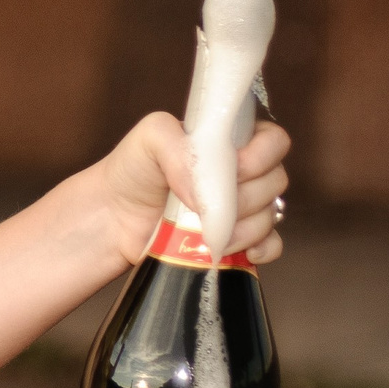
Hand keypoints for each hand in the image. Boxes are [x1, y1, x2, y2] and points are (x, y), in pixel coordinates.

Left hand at [94, 111, 289, 271]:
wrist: (113, 217)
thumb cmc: (132, 170)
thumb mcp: (149, 137)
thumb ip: (177, 145)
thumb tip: (203, 190)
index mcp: (229, 141)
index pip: (273, 141)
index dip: (262, 156)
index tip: (235, 168)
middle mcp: (242, 173)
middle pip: (275, 181)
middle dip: (244, 195)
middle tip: (205, 203)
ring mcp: (242, 208)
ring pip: (271, 216)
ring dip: (244, 226)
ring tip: (205, 230)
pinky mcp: (237, 240)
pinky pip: (271, 246)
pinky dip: (261, 249)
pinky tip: (236, 250)